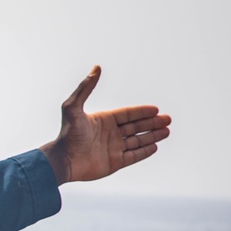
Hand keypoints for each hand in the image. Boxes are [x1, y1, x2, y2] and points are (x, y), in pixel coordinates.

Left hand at [40, 66, 170, 185]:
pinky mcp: (114, 163)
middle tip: (168, 120)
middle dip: (152, 123)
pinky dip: (144, 151)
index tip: (156, 109)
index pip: (127, 114)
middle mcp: (109, 134)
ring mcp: (112, 149)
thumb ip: (85, 87)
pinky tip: (155, 146)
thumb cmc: (67, 134)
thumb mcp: (73, 107)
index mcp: (103, 120)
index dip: (142, 112)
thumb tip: (96, 67)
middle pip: (136, 126)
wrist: (63, 161)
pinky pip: (133, 156)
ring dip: (152, 136)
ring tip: (167, 131)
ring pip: (137, 141)